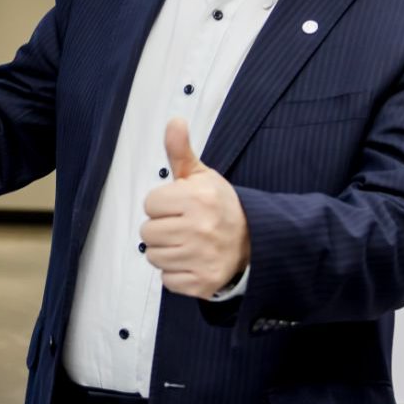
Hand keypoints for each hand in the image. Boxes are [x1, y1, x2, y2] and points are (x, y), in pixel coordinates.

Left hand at [140, 118, 250, 298]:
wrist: (256, 240)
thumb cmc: (220, 206)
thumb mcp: (203, 176)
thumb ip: (181, 151)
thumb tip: (174, 121)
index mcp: (197, 198)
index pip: (150, 204)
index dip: (162, 205)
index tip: (180, 206)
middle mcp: (199, 228)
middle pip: (147, 232)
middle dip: (161, 228)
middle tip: (183, 226)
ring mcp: (201, 257)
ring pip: (154, 257)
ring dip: (166, 252)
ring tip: (187, 244)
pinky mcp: (202, 282)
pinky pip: (167, 280)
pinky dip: (176, 273)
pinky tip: (192, 261)